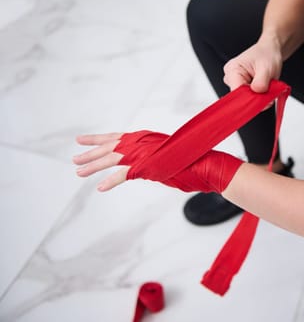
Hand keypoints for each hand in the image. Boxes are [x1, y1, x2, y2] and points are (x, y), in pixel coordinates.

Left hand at [74, 130, 243, 193]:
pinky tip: (99, 187)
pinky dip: (111, 181)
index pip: (117, 137)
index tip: (83, 140)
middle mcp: (142, 142)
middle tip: (75, 158)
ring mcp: (144, 153)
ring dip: (94, 165)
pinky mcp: (147, 167)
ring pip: (111, 158)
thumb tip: (148, 165)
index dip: (99, 139)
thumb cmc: (194, 162)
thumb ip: (154, 160)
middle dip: (91, 152)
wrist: (208, 165)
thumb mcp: (169, 158)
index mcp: (147, 138)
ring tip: (78, 172)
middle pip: (110, 146)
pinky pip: (123, 175)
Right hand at [223, 35, 282, 93]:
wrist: (270, 51)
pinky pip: (250, 98)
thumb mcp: (266, 67)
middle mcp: (231, 77)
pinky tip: (264, 87)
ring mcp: (236, 83)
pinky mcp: (242, 88)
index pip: (236, 93)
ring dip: (259, 96)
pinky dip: (259, 96)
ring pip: (246, 99)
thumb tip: (257, 94)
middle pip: (241, 98)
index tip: (262, 99)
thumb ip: (261, 82)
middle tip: (268, 88)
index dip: (250, 99)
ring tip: (266, 84)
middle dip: (256, 97)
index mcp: (232, 70)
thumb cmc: (267, 55)